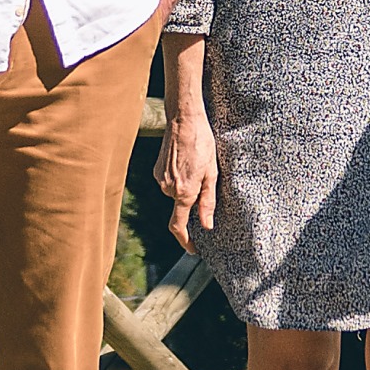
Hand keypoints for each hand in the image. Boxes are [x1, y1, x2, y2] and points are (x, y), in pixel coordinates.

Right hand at [162, 94, 220, 243]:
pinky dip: (179, 178)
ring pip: (176, 193)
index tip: (193, 249)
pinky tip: (187, 161)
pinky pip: (169, 182)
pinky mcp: (157, 170)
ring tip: (198, 165)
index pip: (178, 226)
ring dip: (186, 187)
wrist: (183, 120)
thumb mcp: (212, 173)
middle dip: (191, 201)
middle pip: (181, 206)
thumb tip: (206, 225)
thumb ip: (208, 202)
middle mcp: (168, 189)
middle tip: (205, 180)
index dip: (185, 241)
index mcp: (183, 192)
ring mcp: (160, 179)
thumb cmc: (202, 144)